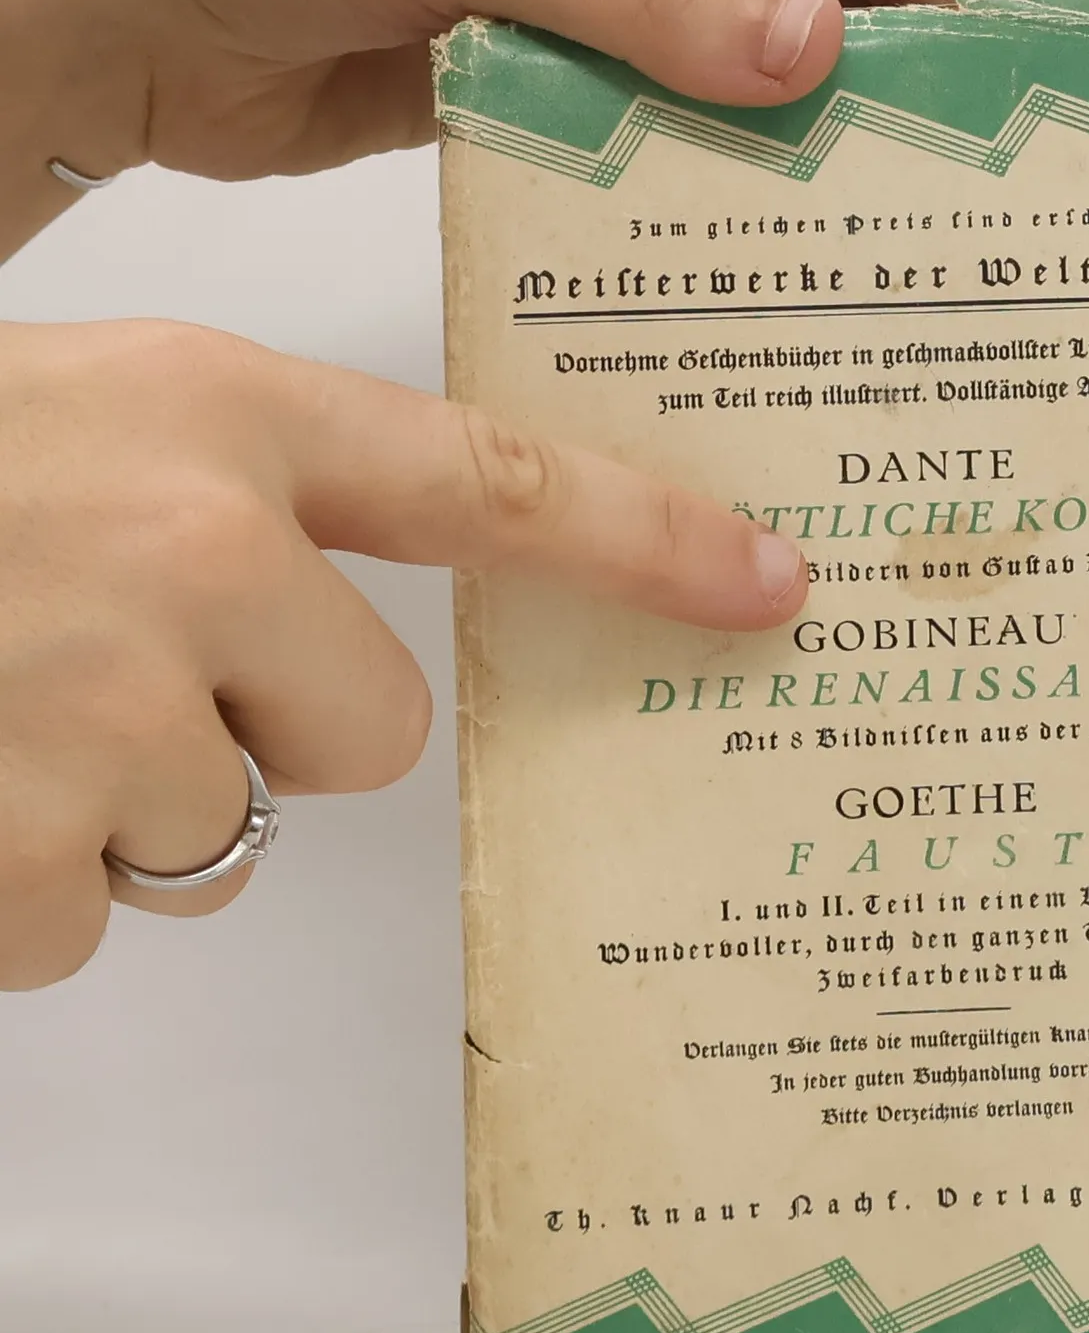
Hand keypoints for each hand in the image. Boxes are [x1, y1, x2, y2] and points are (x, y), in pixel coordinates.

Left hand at [0, 0, 1021, 246]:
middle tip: (972, 190)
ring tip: (886, 246)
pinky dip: (708, 186)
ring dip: (801, 148)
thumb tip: (812, 50)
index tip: (1030, 81)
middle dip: (892, 76)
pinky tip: (755, 260)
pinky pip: (663, 129)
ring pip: (741, 64)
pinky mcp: (547, 71)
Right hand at [0, 319, 807, 988]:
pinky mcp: (18, 847)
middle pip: (366, 730)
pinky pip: (82, 918)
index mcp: (202, 414)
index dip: (641, 540)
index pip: (485, 484)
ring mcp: (100, 706)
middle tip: (114, 670)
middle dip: (267, 731)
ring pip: (210, 830)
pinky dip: (11, 883)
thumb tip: (322, 625)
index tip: (768, 585)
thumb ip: (219, 500)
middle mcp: (183, 549)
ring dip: (111, 802)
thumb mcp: (64, 421)